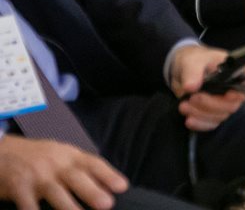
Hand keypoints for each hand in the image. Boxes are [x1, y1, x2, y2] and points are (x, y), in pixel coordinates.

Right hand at [0, 136, 127, 209]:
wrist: (4, 152)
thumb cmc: (38, 158)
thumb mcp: (62, 156)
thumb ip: (81, 169)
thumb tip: (107, 186)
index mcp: (70, 156)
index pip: (93, 163)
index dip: (108, 175)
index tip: (122, 187)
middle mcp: (56, 164)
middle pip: (77, 177)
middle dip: (92, 191)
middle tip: (106, 204)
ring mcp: (37, 176)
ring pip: (55, 192)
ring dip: (68, 206)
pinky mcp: (18, 187)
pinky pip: (28, 204)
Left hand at [171, 46, 244, 131]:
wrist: (182, 70)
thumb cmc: (194, 60)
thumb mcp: (192, 61)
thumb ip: (192, 72)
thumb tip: (190, 87)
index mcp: (237, 71)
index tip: (228, 94)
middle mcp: (235, 89)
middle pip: (233, 104)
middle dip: (212, 104)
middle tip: (193, 97)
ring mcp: (224, 103)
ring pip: (220, 115)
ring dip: (201, 113)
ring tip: (183, 105)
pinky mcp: (213, 113)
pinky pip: (211, 123)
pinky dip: (200, 123)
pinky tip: (189, 120)